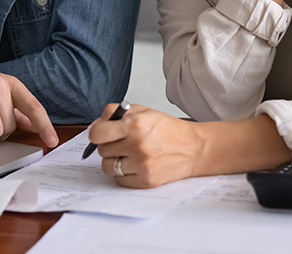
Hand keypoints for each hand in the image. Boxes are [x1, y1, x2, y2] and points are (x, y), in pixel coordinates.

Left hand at [87, 103, 202, 188]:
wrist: (194, 148)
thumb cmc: (168, 129)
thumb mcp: (144, 111)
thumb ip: (117, 113)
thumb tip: (97, 125)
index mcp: (135, 124)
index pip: (97, 134)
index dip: (97, 133)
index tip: (101, 134)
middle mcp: (137, 145)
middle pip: (102, 150)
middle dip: (109, 145)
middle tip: (123, 142)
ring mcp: (141, 165)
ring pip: (108, 167)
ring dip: (115, 161)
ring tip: (128, 154)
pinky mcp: (146, 181)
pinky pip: (119, 180)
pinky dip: (123, 174)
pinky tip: (135, 165)